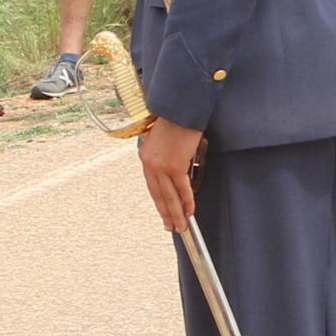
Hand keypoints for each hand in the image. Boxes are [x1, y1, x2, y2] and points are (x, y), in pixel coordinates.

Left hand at [138, 115, 204, 232]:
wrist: (180, 109)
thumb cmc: (175, 120)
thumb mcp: (161, 139)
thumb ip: (163, 155)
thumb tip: (174, 170)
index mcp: (145, 157)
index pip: (152, 186)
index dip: (159, 202)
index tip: (164, 213)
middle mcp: (150, 164)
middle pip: (159, 195)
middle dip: (166, 213)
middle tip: (171, 227)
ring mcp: (162, 166)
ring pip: (169, 196)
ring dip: (176, 213)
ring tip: (181, 226)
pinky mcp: (175, 165)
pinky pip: (182, 188)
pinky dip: (187, 201)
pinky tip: (190, 211)